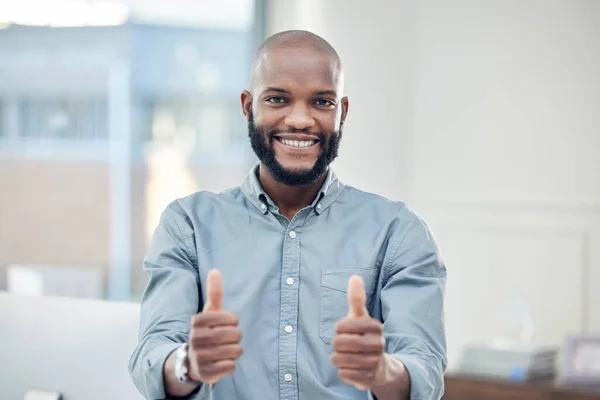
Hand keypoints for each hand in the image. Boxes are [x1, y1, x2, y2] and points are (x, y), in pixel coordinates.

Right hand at [188, 269, 242, 383]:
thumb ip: (214, 293)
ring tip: (224, 350)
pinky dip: (231, 364)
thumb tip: (215, 270)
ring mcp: (199, 357)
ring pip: (235, 351)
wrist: (194, 361)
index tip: (227, 323)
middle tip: (228, 338)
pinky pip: (231, 366)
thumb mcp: (210, 312)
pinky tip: (222, 361)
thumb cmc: (207, 331)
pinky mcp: (205, 373)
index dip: (233, 321)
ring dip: (235, 350)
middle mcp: (195, 339)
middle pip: (235, 335)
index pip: (230, 318)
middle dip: (236, 336)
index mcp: (197, 321)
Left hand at [331, 275, 386, 390]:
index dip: (339, 329)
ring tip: (348, 356)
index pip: (342, 326)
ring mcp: (375, 362)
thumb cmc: (364, 336)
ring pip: (339, 359)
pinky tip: (352, 368)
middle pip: (338, 343)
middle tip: (346, 345)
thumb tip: (355, 277)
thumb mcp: (360, 317)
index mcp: (375, 326)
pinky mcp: (370, 378)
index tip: (346, 330)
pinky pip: (343, 373)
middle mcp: (378, 344)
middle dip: (337, 344)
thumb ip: (356, 298)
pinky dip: (343, 371)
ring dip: (338, 358)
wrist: (380, 366)